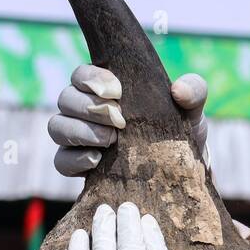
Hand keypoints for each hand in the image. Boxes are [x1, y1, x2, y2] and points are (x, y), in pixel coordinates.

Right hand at [48, 65, 209, 175]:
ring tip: (109, 141)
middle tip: (119, 122)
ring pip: (56, 127)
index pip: (82, 74)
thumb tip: (178, 90)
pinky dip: (75, 159)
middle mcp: (86, 110)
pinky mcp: (78, 167)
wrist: (179, 175)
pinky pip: (61, 161)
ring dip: (79, 131)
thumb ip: (193, 91)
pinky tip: (98, 161)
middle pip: (65, 98)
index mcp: (106, 89)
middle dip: (89, 108)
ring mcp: (79, 139)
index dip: (92, 79)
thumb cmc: (180, 133)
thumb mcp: (192, 111)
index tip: (118, 92)